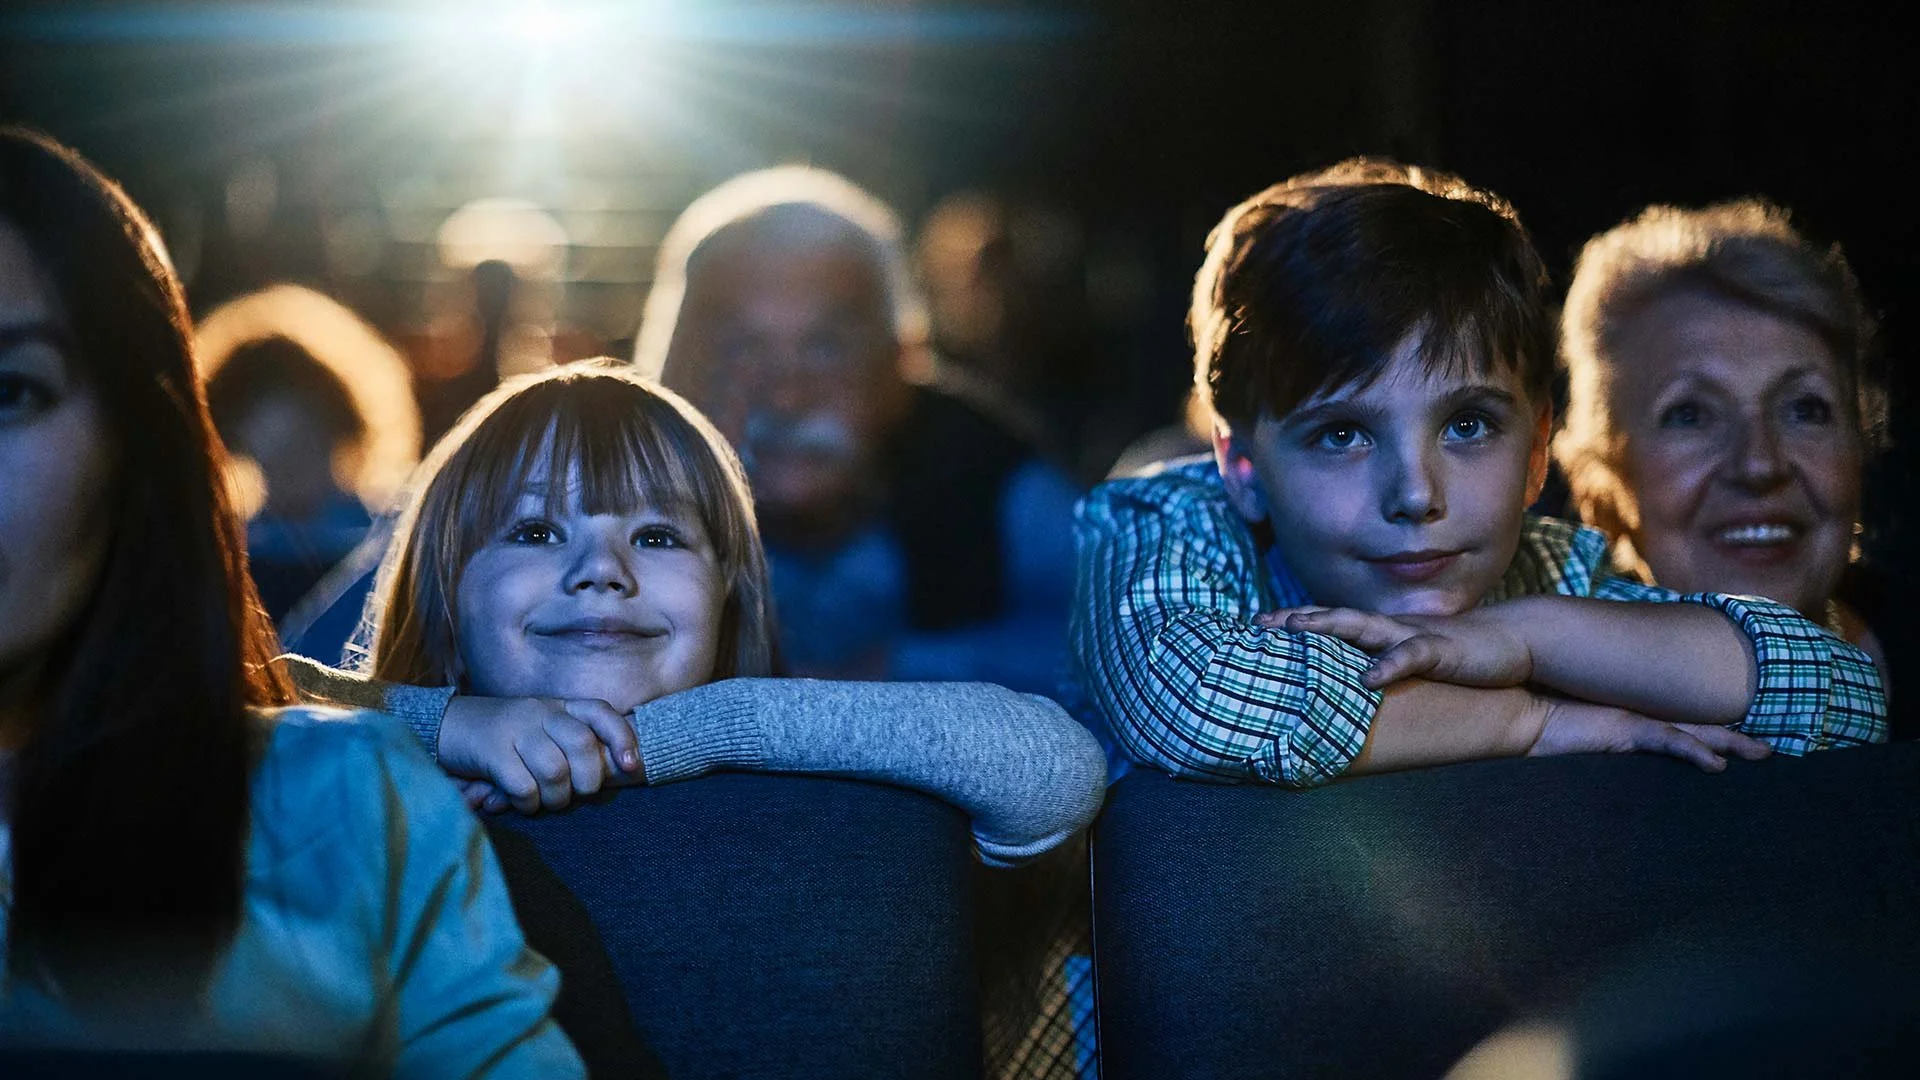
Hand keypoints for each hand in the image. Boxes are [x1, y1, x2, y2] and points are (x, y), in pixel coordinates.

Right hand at [438, 696, 642, 812]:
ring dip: (556, 798)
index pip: (601, 712)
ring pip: (556, 770)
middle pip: (584, 745)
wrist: (447, 726)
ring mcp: (517, 729)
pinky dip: (528, 804)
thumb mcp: (543, 730)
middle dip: (588, 780)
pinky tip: (520, 802)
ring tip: (545, 802)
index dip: (622, 738)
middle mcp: (542, 712)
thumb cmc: (507, 738)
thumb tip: (618, 773)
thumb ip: (575, 746)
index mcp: (560, 707)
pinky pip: (524, 786)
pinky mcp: (492, 750)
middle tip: (577, 794)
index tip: (632, 767)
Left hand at [1259, 606, 1532, 689]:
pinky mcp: (1440, 650)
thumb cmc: (1461, 655)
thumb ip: (1386, 666)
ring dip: (1328, 625)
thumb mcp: (1415, 661)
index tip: (1257, 625)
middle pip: (1334, 617)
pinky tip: (1366, 678)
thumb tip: (1356, 686)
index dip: (1295, 621)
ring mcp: (1413, 636)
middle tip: (1258, 622)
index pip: (1331, 623)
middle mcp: (1390, 628)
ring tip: (1296, 629)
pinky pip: (1409, 656)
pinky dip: (1387, 666)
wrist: (1515, 641)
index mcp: (1383, 632)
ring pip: (1363, 626)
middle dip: (1296, 618)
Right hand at [1529, 698, 1772, 771]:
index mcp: (1629, 718)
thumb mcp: (1572, 736)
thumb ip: (1589, 738)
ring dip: (1731, 741)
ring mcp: (1633, 719)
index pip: (1678, 723)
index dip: (1710, 730)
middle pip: (1698, 723)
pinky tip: (1717, 766)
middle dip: (1735, 735)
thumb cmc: (1536, 724)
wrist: (1514, 712)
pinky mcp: (1624, 729)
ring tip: (1765, 753)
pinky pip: (1668, 741)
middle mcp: (1637, 714)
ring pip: (1695, 729)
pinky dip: (1695, 751)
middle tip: (1771, 748)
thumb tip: (1597, 758)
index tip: (1737, 743)